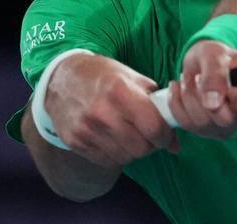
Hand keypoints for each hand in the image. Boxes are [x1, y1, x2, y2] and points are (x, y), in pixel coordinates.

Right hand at [44, 52, 178, 167]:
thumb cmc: (102, 75)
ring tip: (129, 135)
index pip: (153, 127)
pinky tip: (113, 138)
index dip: (166, 136)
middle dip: (150, 145)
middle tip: (148, 136)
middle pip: (140, 148)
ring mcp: (86, 129)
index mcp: (120, 90)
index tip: (168, 137)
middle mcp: (102, 111)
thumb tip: (174, 133)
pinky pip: (106, 161)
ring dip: (133, 151)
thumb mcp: (130, 76)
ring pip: (125, 157)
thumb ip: (154, 100)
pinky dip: (115, 154)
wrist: (61, 78)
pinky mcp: (75, 141)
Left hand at [166, 40, 236, 138]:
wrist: (201, 61)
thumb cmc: (217, 55)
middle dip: (206, 95)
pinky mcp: (205, 131)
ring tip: (190, 78)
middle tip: (200, 75)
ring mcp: (226, 127)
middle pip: (228, 121)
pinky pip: (186, 123)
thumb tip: (213, 103)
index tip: (231, 89)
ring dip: (189, 96)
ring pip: (203, 123)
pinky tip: (178, 87)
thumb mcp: (215, 54)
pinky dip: (177, 102)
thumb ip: (216, 74)